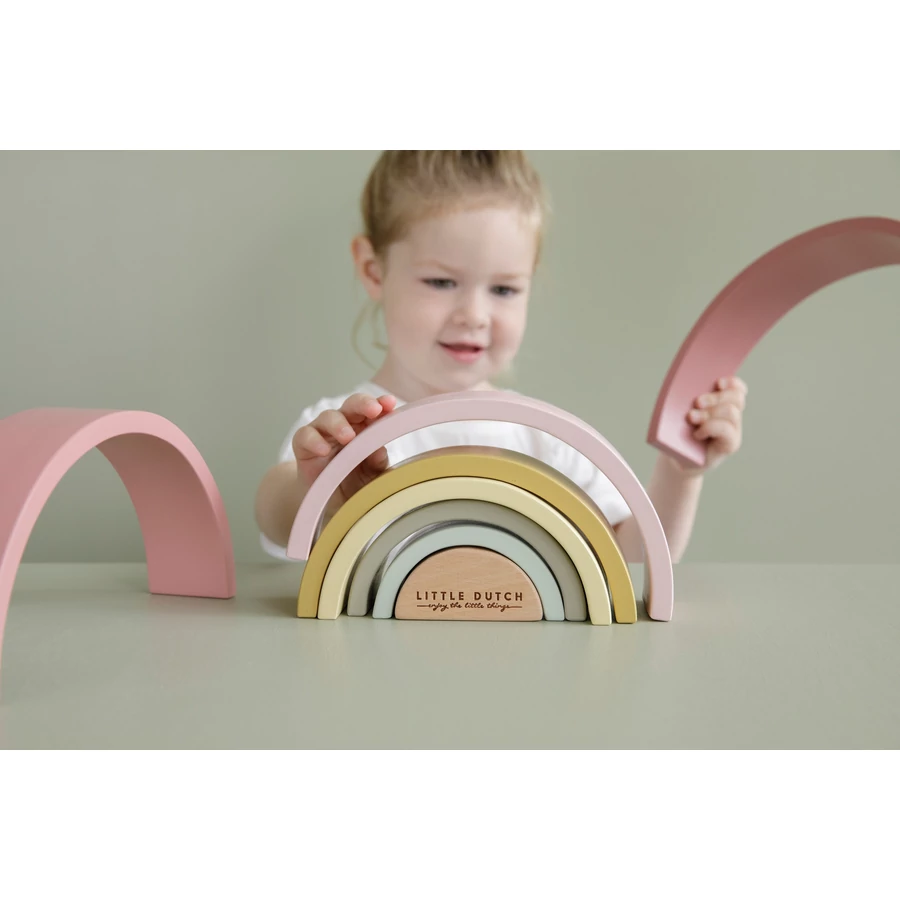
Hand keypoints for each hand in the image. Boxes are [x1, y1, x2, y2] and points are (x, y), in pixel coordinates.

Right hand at [292, 392, 396, 510]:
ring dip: (339, 424)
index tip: (390, 403)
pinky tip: (324, 450)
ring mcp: (323, 433)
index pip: (374, 411)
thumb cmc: (355, 484)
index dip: (382, 404)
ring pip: (328, 417)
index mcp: (366, 428)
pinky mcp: (303, 445)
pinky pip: (304, 436)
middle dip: (363, 404)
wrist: (329, 505)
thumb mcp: (372, 477)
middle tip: (374, 410)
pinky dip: (314, 440)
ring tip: (348, 437)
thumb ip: (378, 464)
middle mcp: (344, 425)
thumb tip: (380, 451)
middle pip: (352, 405)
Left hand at [683, 376, 746, 471]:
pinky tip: (697, 434)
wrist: (678, 459)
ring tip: (691, 418)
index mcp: (723, 403)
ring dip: (709, 413)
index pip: (737, 388)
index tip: (718, 382)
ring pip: (731, 411)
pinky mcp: (731, 444)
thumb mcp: (682, 413)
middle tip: (697, 402)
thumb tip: (689, 389)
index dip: (731, 383)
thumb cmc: (679, 433)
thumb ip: (689, 399)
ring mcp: (734, 430)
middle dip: (715, 397)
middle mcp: (733, 416)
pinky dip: (710, 427)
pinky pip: (726, 429)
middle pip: (735, 398)